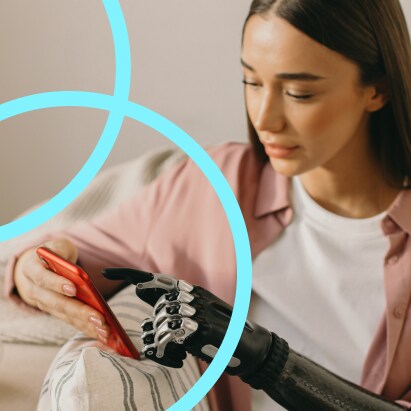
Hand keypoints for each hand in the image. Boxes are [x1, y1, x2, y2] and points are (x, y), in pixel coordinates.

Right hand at [14, 238, 109, 342]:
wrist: (41, 263)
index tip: (73, 288)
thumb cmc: (55, 253)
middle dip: (79, 311)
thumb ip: (65, 257)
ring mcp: (43, 303)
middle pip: (56, 302)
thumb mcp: (59, 248)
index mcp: (31, 269)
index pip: (43, 278)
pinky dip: (86, 327)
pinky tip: (100, 332)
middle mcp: (33, 289)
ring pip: (65, 315)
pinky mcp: (54, 312)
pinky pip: (70, 321)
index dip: (57, 284)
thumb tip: (78, 274)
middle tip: (99, 318)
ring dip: (86, 324)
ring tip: (105, 329)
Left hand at [102, 268, 272, 378]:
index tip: (109, 272)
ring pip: (161, 321)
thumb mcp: (197, 316)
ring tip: (175, 349)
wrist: (250, 348)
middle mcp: (194, 297)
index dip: (131, 274)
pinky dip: (166, 352)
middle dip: (156, 324)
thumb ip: (174, 306)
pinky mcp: (199, 330)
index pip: (158, 280)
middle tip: (164, 338)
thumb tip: (144, 300)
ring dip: (163, 340)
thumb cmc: (221, 334)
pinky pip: (167, 338)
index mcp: (193, 291)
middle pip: (158, 305)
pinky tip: (176, 358)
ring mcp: (197, 312)